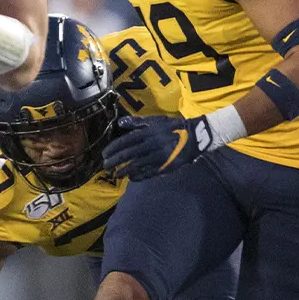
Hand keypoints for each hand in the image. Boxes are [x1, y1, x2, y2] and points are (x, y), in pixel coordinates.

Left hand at [101, 115, 222, 180]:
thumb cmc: (171, 127)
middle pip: (129, 154)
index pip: (126, 141)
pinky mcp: (165, 166)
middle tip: (105, 166)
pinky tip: (131, 178)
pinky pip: (149, 172)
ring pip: (138, 165)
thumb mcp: (154, 121)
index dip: (114, 148)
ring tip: (116, 174)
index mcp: (148, 132)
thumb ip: (136, 122)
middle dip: (115, 161)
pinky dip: (139, 176)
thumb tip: (120, 123)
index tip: (104, 154)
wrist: (194, 136)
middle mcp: (152, 144)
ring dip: (125, 170)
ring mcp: (159, 156)